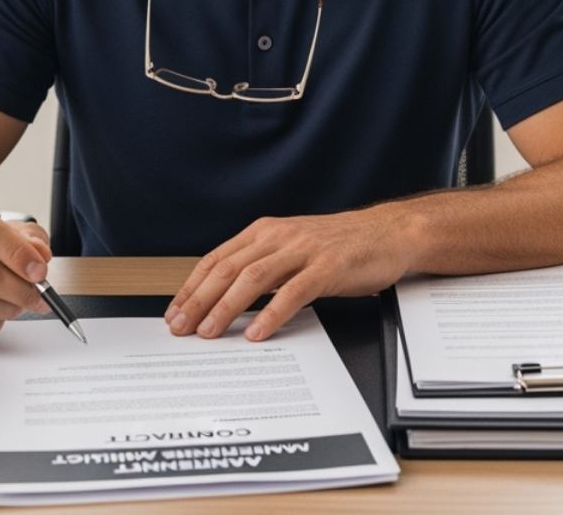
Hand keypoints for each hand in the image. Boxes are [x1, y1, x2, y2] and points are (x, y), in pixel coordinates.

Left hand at [163, 208, 414, 341]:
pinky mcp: (328, 268)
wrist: (388, 233)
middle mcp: (279, 236)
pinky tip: (257, 332)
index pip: (216, 259)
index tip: (174, 311)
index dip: (191, 287)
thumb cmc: (340, 245)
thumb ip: (263, 264)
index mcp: (266, 230)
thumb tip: (224, 296)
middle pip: (227, 269)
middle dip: (199, 300)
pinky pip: (293, 293)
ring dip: (226, 307)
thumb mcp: (292, 246)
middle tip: (180, 327)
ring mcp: (304, 250)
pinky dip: (271, 314)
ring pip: (253, 279)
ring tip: (209, 332)